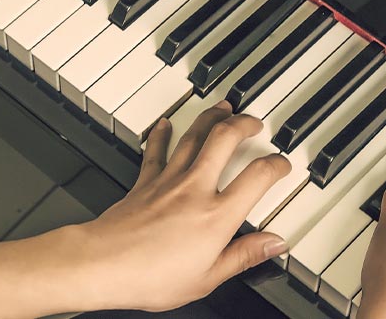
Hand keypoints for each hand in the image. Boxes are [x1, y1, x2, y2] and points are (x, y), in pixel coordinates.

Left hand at [69, 101, 291, 311]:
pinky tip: (166, 124)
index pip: (258, 177)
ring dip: (211, 117)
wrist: (103, 265)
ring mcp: (168, 181)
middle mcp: (195, 189)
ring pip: (194, 136)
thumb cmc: (150, 276)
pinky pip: (156, 150)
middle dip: (244, 124)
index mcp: (217, 216)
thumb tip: (274, 244)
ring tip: (224, 108)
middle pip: (225, 139)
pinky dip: (163, 134)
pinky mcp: (144, 182)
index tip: (282, 165)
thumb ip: (244, 256)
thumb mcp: (208, 278)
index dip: (277, 166)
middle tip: (255, 123)